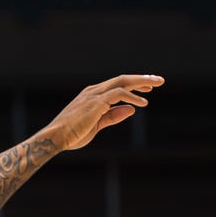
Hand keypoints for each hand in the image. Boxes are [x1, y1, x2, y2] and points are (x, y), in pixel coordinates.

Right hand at [40, 74, 163, 151]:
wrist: (56, 137)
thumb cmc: (73, 134)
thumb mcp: (97, 125)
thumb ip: (113, 116)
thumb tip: (132, 110)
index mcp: (93, 95)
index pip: (117, 85)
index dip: (134, 85)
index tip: (148, 88)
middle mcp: (94, 91)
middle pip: (122, 79)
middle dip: (142, 79)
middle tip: (159, 80)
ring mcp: (95, 95)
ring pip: (122, 82)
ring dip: (141, 83)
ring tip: (156, 85)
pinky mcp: (96, 102)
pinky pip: (118, 94)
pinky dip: (132, 97)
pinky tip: (143, 103)